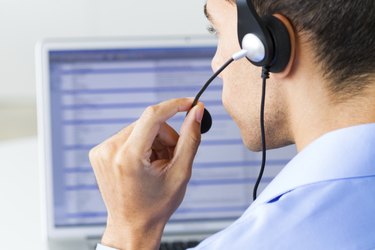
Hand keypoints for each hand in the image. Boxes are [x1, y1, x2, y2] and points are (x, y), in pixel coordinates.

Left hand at [89, 98, 203, 249]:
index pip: (152, 115)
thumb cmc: (156, 205)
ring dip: (154, 141)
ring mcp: (101, 151)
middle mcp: (110, 150)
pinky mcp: (98, 152)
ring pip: (139, 128)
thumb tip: (197, 112)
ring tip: (158, 165)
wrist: (132, 226)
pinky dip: (141, 144)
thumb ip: (190, 138)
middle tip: (172, 157)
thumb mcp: (180, 173)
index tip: (190, 103)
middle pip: (148, 123)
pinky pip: (128, 136)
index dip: (174, 106)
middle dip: (166, 136)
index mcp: (128, 157)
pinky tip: (145, 163)